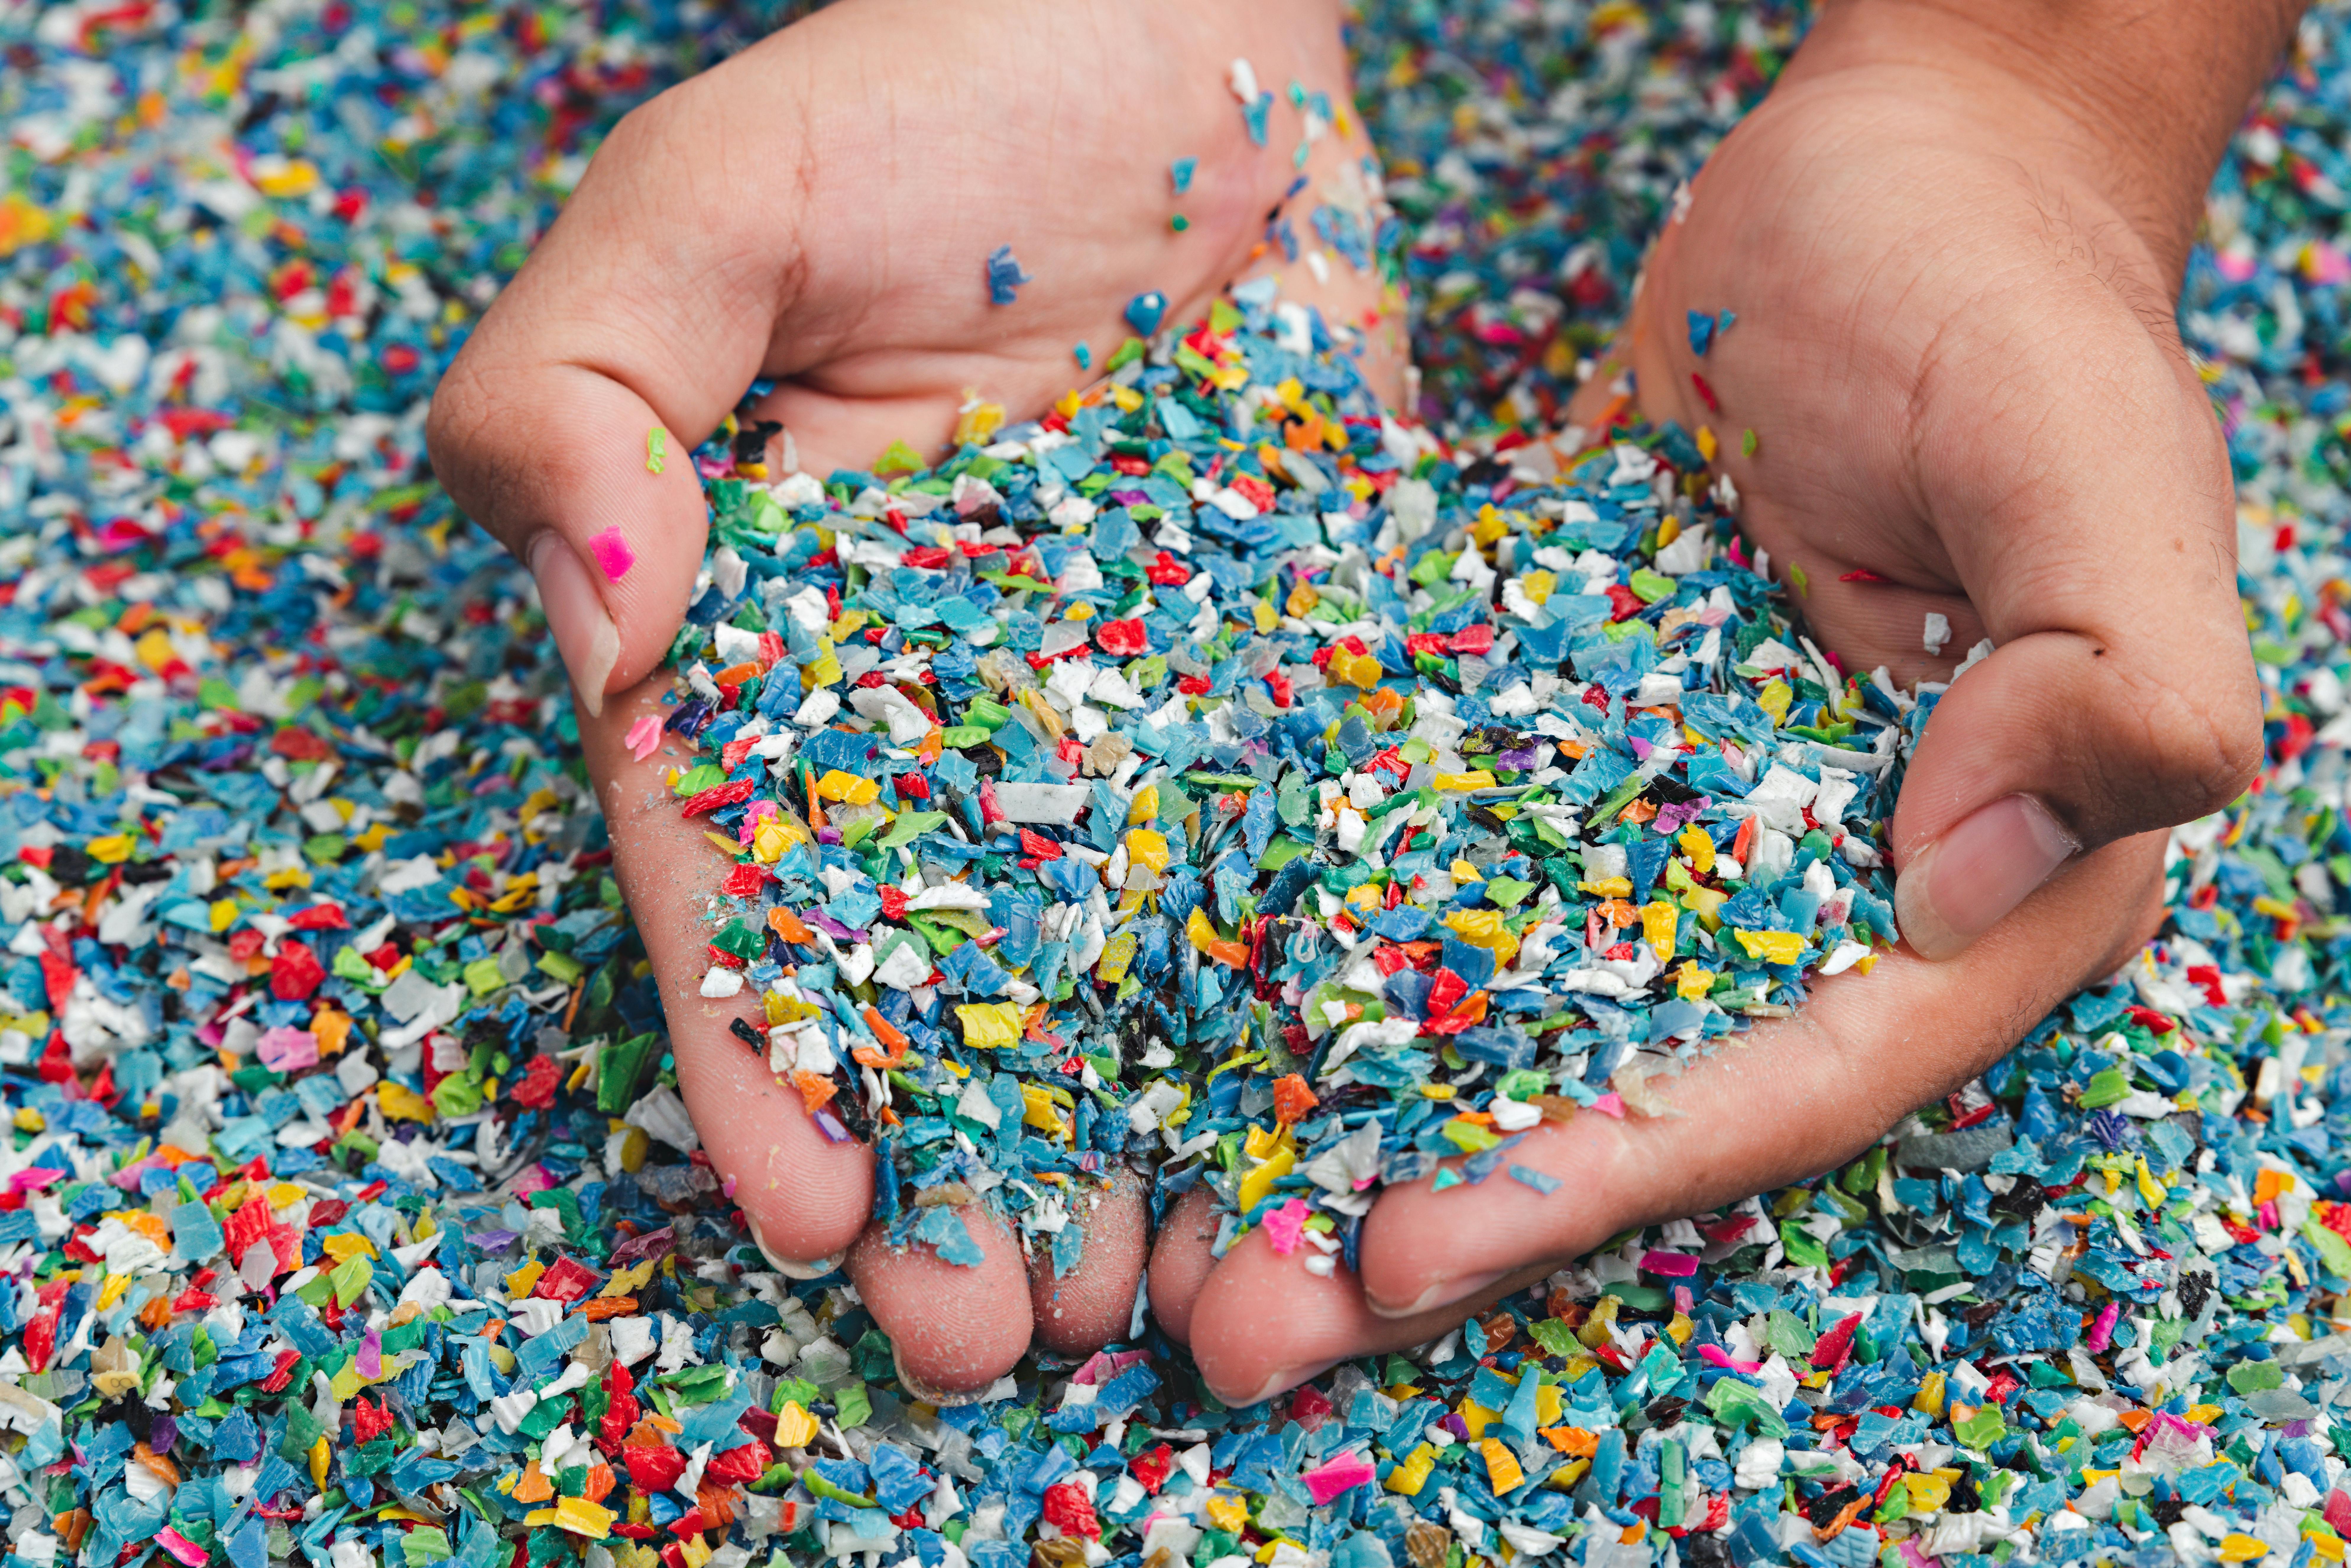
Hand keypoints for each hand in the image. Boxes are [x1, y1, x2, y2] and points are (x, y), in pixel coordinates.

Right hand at [427, 0, 1399, 1398]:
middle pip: (936, 988)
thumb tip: (597, 609)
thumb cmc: (931, 90)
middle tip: (990, 1340)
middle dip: (955, 1168)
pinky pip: (1296, 888)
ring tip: (1168, 1316)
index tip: (803, 1208)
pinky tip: (1332, 1170)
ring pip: (1118, 987)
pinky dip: (1313, 1030)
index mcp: (777, 649)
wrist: (1189, 36)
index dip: (763, 1055)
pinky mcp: (1286, 700)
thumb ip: (585, 391)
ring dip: (1136, 1157)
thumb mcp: (707, 202)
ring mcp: (1123, 728)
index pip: (749, 887)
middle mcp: (944, 728)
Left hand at [1161, 0, 2286, 1404]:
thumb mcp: (2086, 462)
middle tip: (1237, 1324)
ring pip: (1490, 1004)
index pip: (1782, 1075)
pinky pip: (1421, 852)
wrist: (1890, 184)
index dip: (1607, 1172)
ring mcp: (1662, 813)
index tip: (1418, 1248)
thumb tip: (1986, 872)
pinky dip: (1305, 940)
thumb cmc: (2007, 302)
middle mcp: (1805, 882)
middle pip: (1612, 1086)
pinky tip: (1163, 1019)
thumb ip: (2109, 676)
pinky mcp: (1550, 728)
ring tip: (1166, 1239)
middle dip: (1429, 1207)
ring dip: (1334, 1122)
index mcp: (1969, 885)